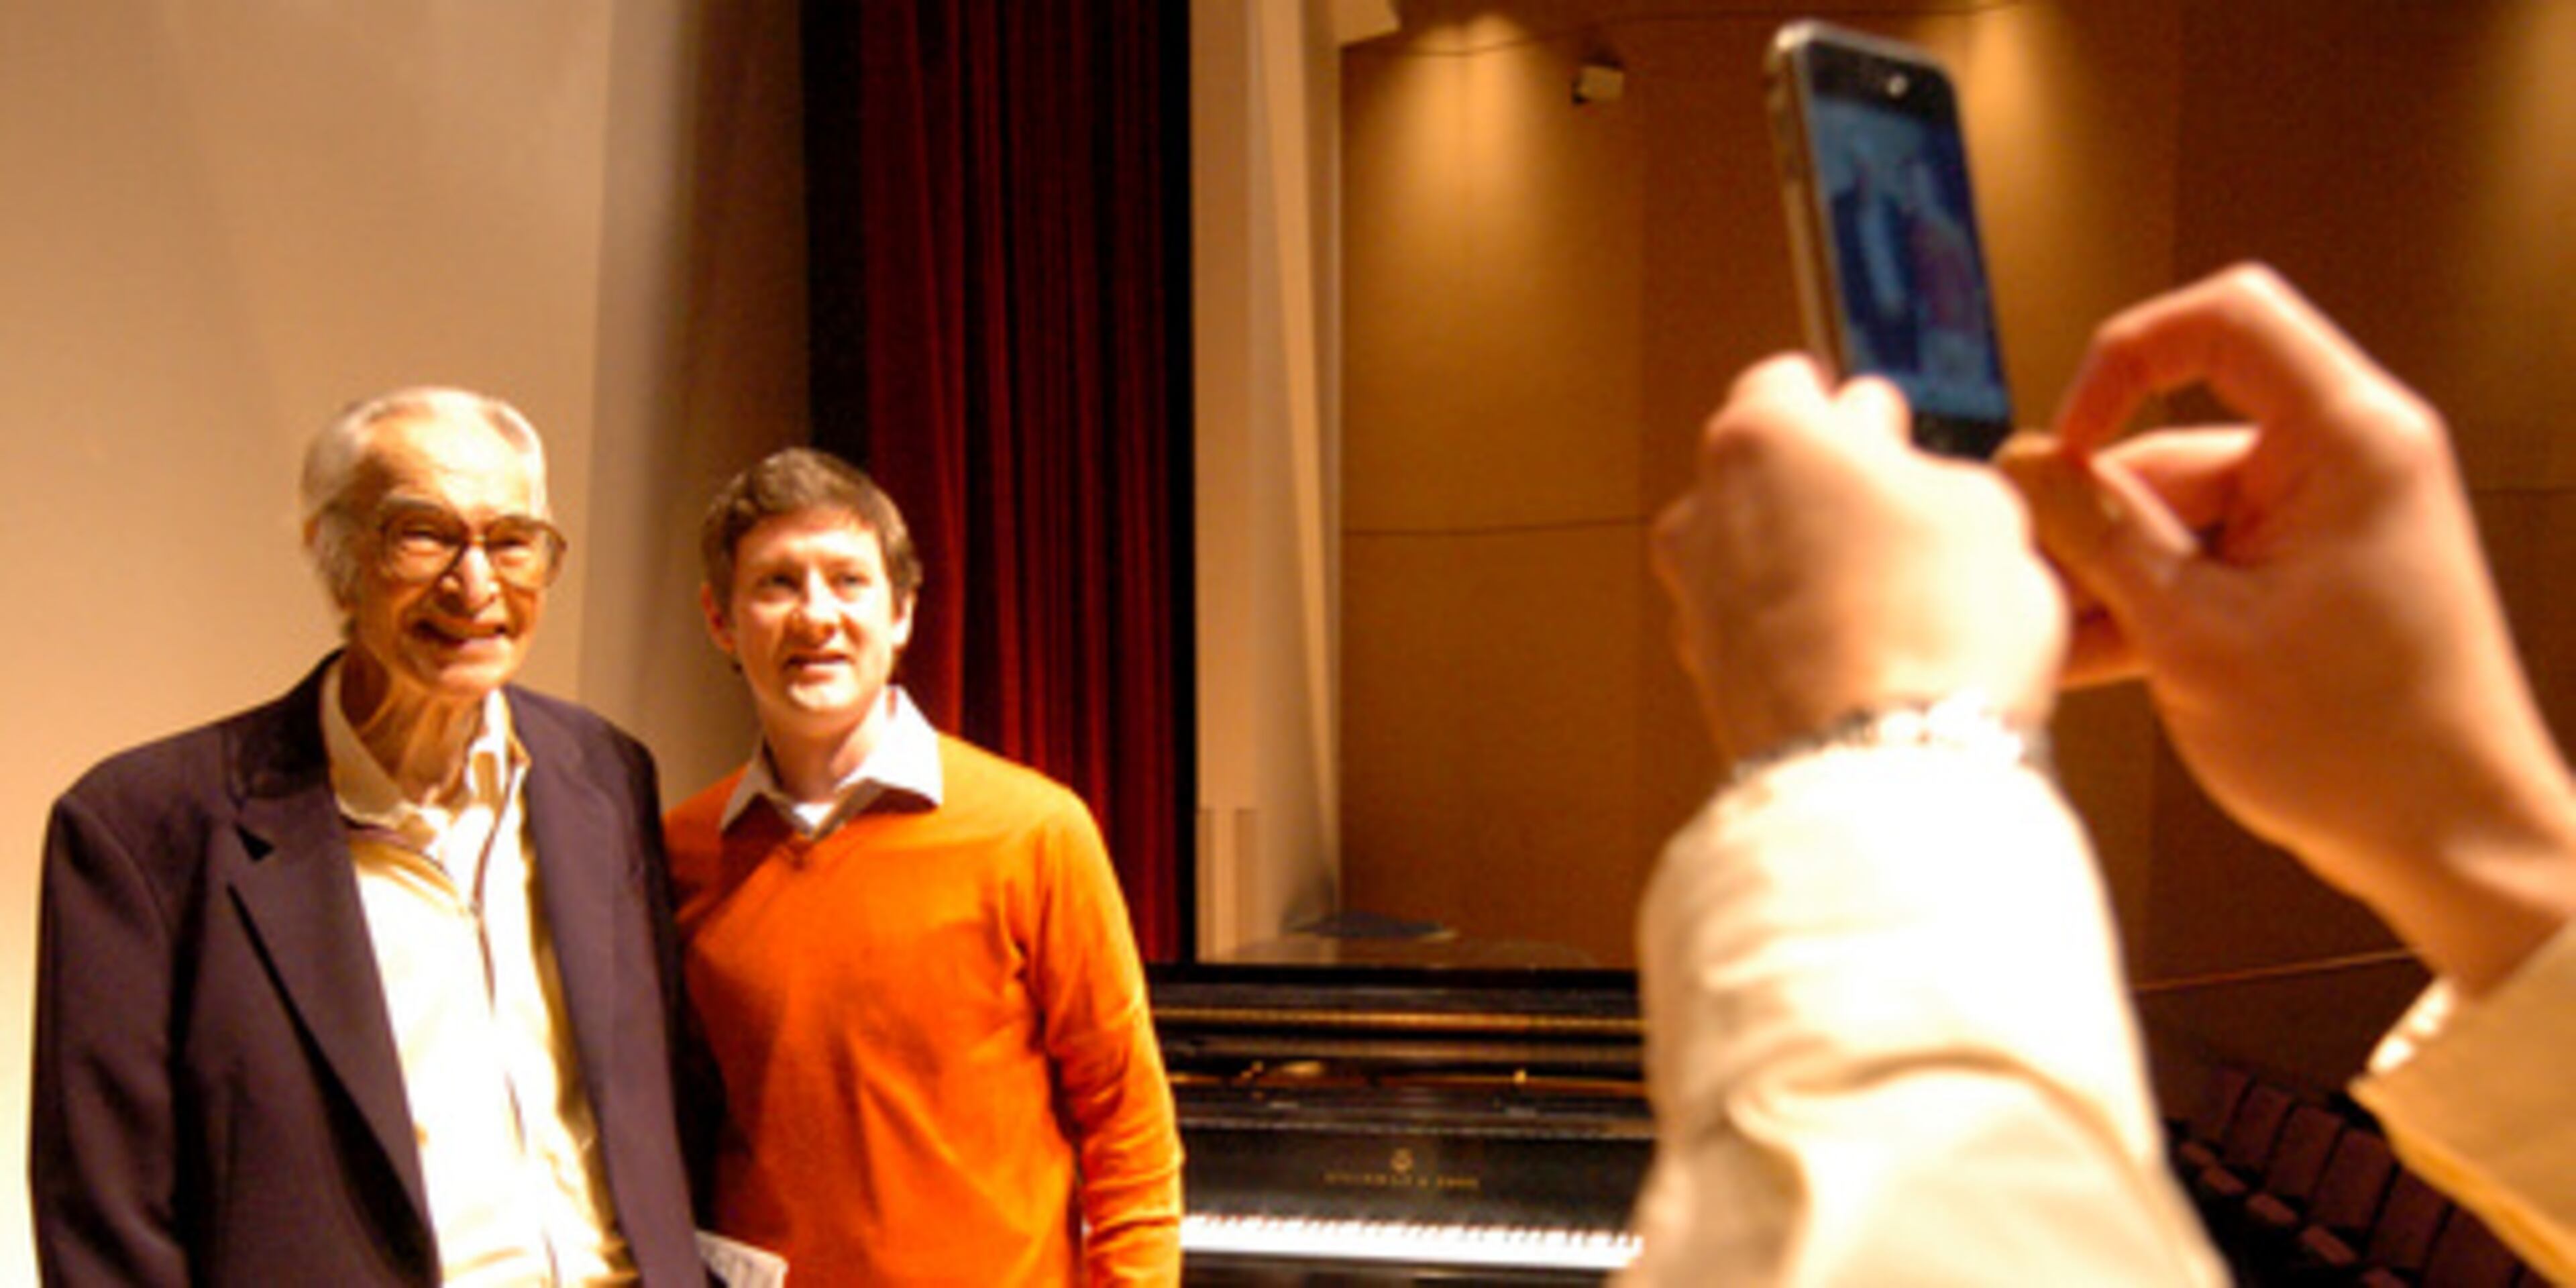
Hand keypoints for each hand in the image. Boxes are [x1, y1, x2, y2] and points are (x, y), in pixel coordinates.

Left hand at [1652, 355, 2064, 767]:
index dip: (1845, 408)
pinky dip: (1793, 627)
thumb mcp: (1980, 506)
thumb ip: (1925, 468)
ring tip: (1886, 597)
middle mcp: (1703, 507)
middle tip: (1896, 514)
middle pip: (1761, 471)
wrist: (1888, 764)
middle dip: (1821, 483)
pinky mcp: (1702, 670)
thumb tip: (1901, 470)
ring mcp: (1692, 593)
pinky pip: (1753, 624)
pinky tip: (1857, 652)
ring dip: (1806, 560)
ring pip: (1754, 552)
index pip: (1787, 385)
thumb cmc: (1939, 620)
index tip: (1882, 430)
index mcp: (1762, 435)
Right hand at [2007, 263, 2575, 989]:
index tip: (2067, 443)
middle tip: (2014, 584)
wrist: (2452, 843)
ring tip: (2040, 643)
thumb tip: (2024, 465)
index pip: (2225, 321)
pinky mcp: (2305, 577)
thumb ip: (2101, 536)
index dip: (2126, 359)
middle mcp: (2343, 462)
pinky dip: (2144, 607)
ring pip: (2174, 519)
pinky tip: (2078, 655)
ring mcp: (2323, 523)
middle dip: (2090, 520)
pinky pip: (2201, 566)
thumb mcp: (2193, 635)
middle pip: (2175, 445)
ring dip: (2104, 579)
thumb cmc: (2363, 747)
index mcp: (2347, 441)